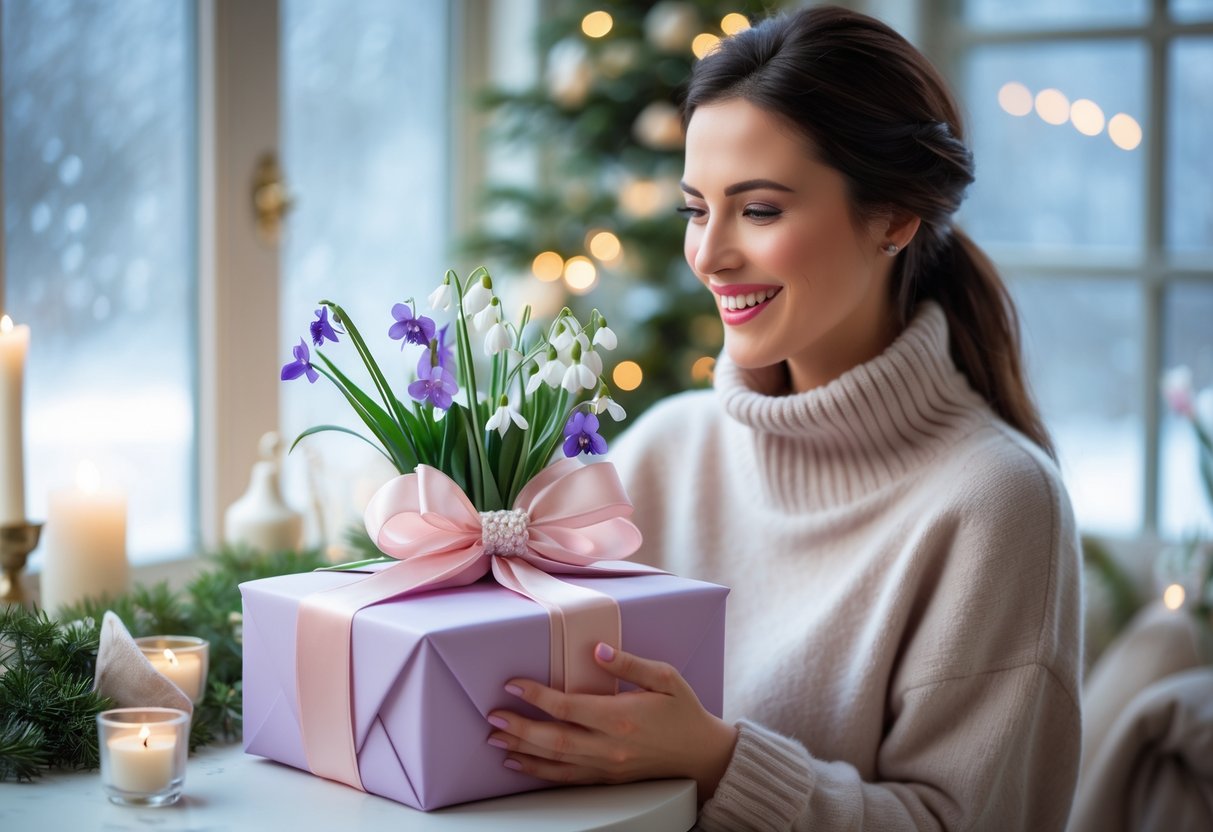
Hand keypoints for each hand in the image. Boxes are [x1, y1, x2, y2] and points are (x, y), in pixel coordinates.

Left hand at [487, 642, 737, 800]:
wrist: (703, 755)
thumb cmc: (684, 712)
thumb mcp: (665, 678)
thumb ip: (629, 663)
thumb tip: (598, 650)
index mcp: (620, 717)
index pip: (568, 706)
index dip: (537, 696)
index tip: (513, 685)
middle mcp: (610, 746)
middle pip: (554, 739)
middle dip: (520, 728)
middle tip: (492, 716)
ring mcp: (607, 767)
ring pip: (555, 762)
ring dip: (522, 751)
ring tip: (496, 739)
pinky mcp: (607, 779)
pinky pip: (567, 779)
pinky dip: (540, 772)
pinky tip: (520, 764)